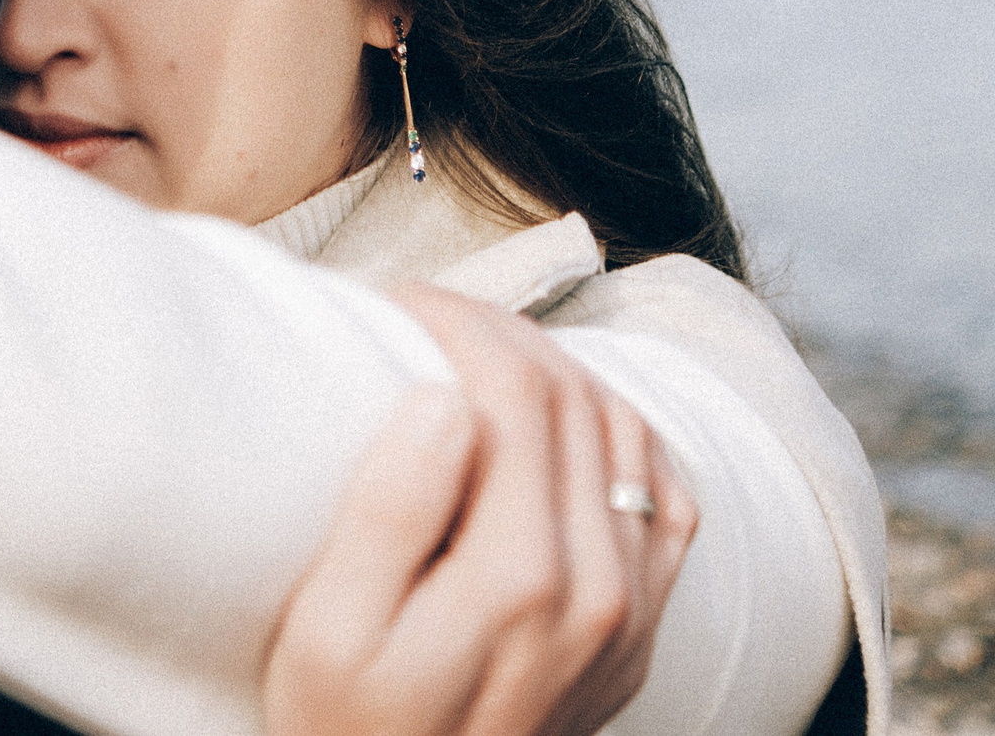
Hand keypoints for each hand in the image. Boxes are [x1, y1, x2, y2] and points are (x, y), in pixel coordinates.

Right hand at [264, 286, 697, 735]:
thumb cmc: (343, 729)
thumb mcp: (328, 634)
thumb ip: (390, 512)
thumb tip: (446, 401)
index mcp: (520, 577)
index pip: (515, 389)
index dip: (456, 321)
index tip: (393, 301)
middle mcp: (600, 591)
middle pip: (575, 397)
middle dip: (499, 329)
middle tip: (427, 310)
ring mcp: (633, 616)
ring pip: (627, 432)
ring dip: (558, 369)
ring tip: (479, 351)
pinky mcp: (641, 635)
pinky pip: (667, 499)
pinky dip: (625, 436)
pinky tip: (568, 422)